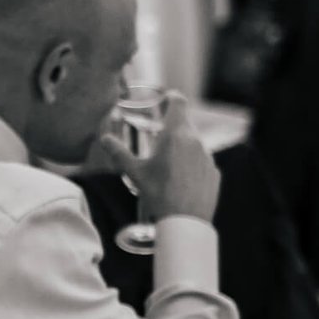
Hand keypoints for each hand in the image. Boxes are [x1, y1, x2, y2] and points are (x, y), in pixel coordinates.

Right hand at [116, 92, 219, 223]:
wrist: (185, 221)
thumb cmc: (158, 193)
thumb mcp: (134, 172)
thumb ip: (119, 152)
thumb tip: (104, 139)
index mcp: (175, 134)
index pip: (179, 102)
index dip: (172, 97)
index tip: (167, 98)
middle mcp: (194, 140)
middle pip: (185, 124)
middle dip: (172, 128)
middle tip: (158, 139)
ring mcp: (207, 156)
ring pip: (194, 143)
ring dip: (182, 148)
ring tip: (167, 167)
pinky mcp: (214, 172)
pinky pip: (201, 161)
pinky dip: (192, 165)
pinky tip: (180, 181)